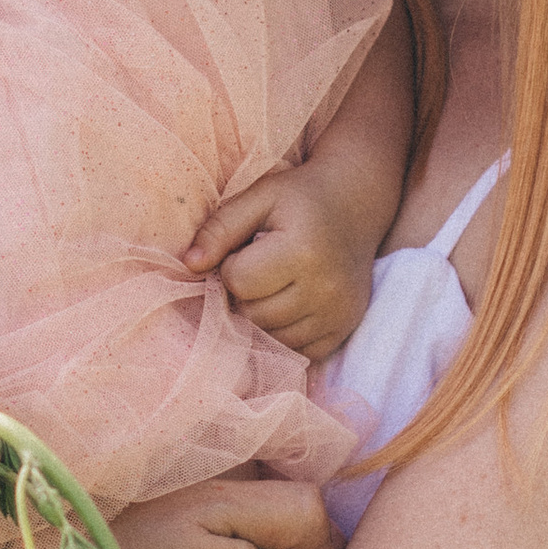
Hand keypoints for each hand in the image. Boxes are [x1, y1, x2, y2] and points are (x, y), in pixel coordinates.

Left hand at [184, 162, 378, 362]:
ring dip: (262, 315)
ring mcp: (338, 314)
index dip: (232, 265)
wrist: (357, 204)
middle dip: (246, 294)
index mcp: (303, 251)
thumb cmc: (301, 197)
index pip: (239, 281)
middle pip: (253, 315)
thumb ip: (220, 229)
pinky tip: (290, 302)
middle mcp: (325, 289)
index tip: (247, 248)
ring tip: (275, 283)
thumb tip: (190, 265)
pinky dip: (284, 331)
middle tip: (260, 267)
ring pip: (272, 338)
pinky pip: (296, 351)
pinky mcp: (343, 329)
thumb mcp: (259, 197)